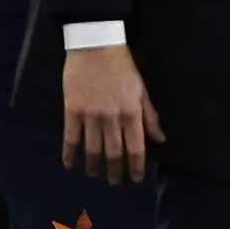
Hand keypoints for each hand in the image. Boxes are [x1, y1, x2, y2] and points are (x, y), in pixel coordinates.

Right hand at [63, 43, 166, 184]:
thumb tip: (160, 139)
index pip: (136, 147)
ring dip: (93, 165)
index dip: (136, 166)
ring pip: (92, 148)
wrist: (96, 46)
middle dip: (115, 170)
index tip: (135, 179)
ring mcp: (91, 115)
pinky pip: (70, 136)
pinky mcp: (72, 110)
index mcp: (132, 113)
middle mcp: (112, 118)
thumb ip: (150, 116)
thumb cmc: (123, 67)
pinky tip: (70, 163)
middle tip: (115, 182)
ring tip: (94, 175)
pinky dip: (69, 152)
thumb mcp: (142, 90)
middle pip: (114, 152)